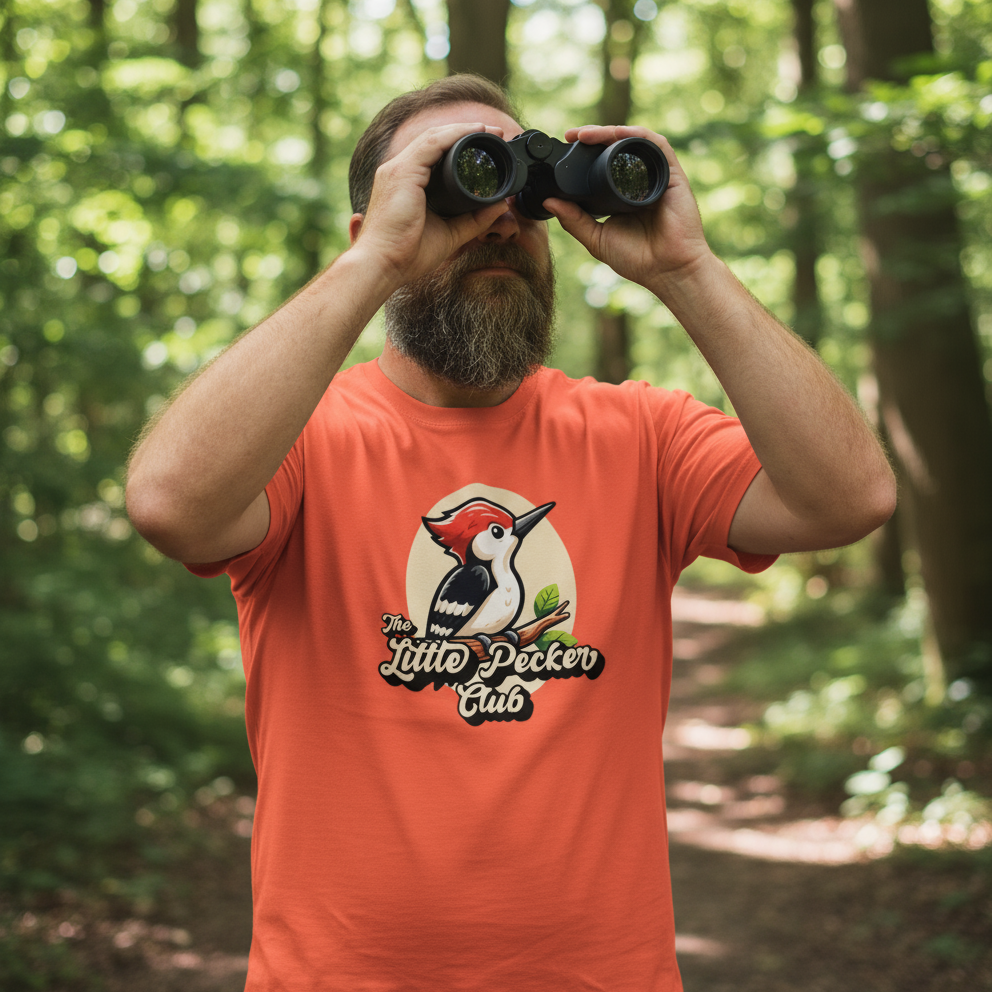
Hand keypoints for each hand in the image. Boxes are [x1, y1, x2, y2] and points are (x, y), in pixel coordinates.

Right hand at [349, 122, 512, 289]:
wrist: (383, 265)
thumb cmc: (408, 254)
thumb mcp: (450, 233)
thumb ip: (474, 220)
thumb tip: (501, 205)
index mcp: (406, 183)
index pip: (433, 152)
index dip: (460, 143)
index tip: (487, 144)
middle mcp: (398, 171)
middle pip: (434, 140)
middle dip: (465, 132)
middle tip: (495, 132)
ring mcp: (398, 169)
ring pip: (434, 136)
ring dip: (463, 130)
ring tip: (488, 129)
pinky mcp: (402, 173)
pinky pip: (432, 144)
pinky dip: (454, 135)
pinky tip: (472, 132)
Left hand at [542, 125, 711, 291]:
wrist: (667, 270)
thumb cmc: (637, 259)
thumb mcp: (596, 238)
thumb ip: (573, 220)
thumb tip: (548, 202)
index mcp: (622, 193)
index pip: (603, 163)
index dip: (585, 152)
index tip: (565, 146)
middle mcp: (640, 180)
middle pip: (616, 147)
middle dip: (593, 136)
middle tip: (570, 135)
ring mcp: (656, 175)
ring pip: (633, 141)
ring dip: (608, 131)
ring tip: (584, 134)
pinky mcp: (672, 174)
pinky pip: (655, 144)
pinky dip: (634, 134)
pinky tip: (615, 134)